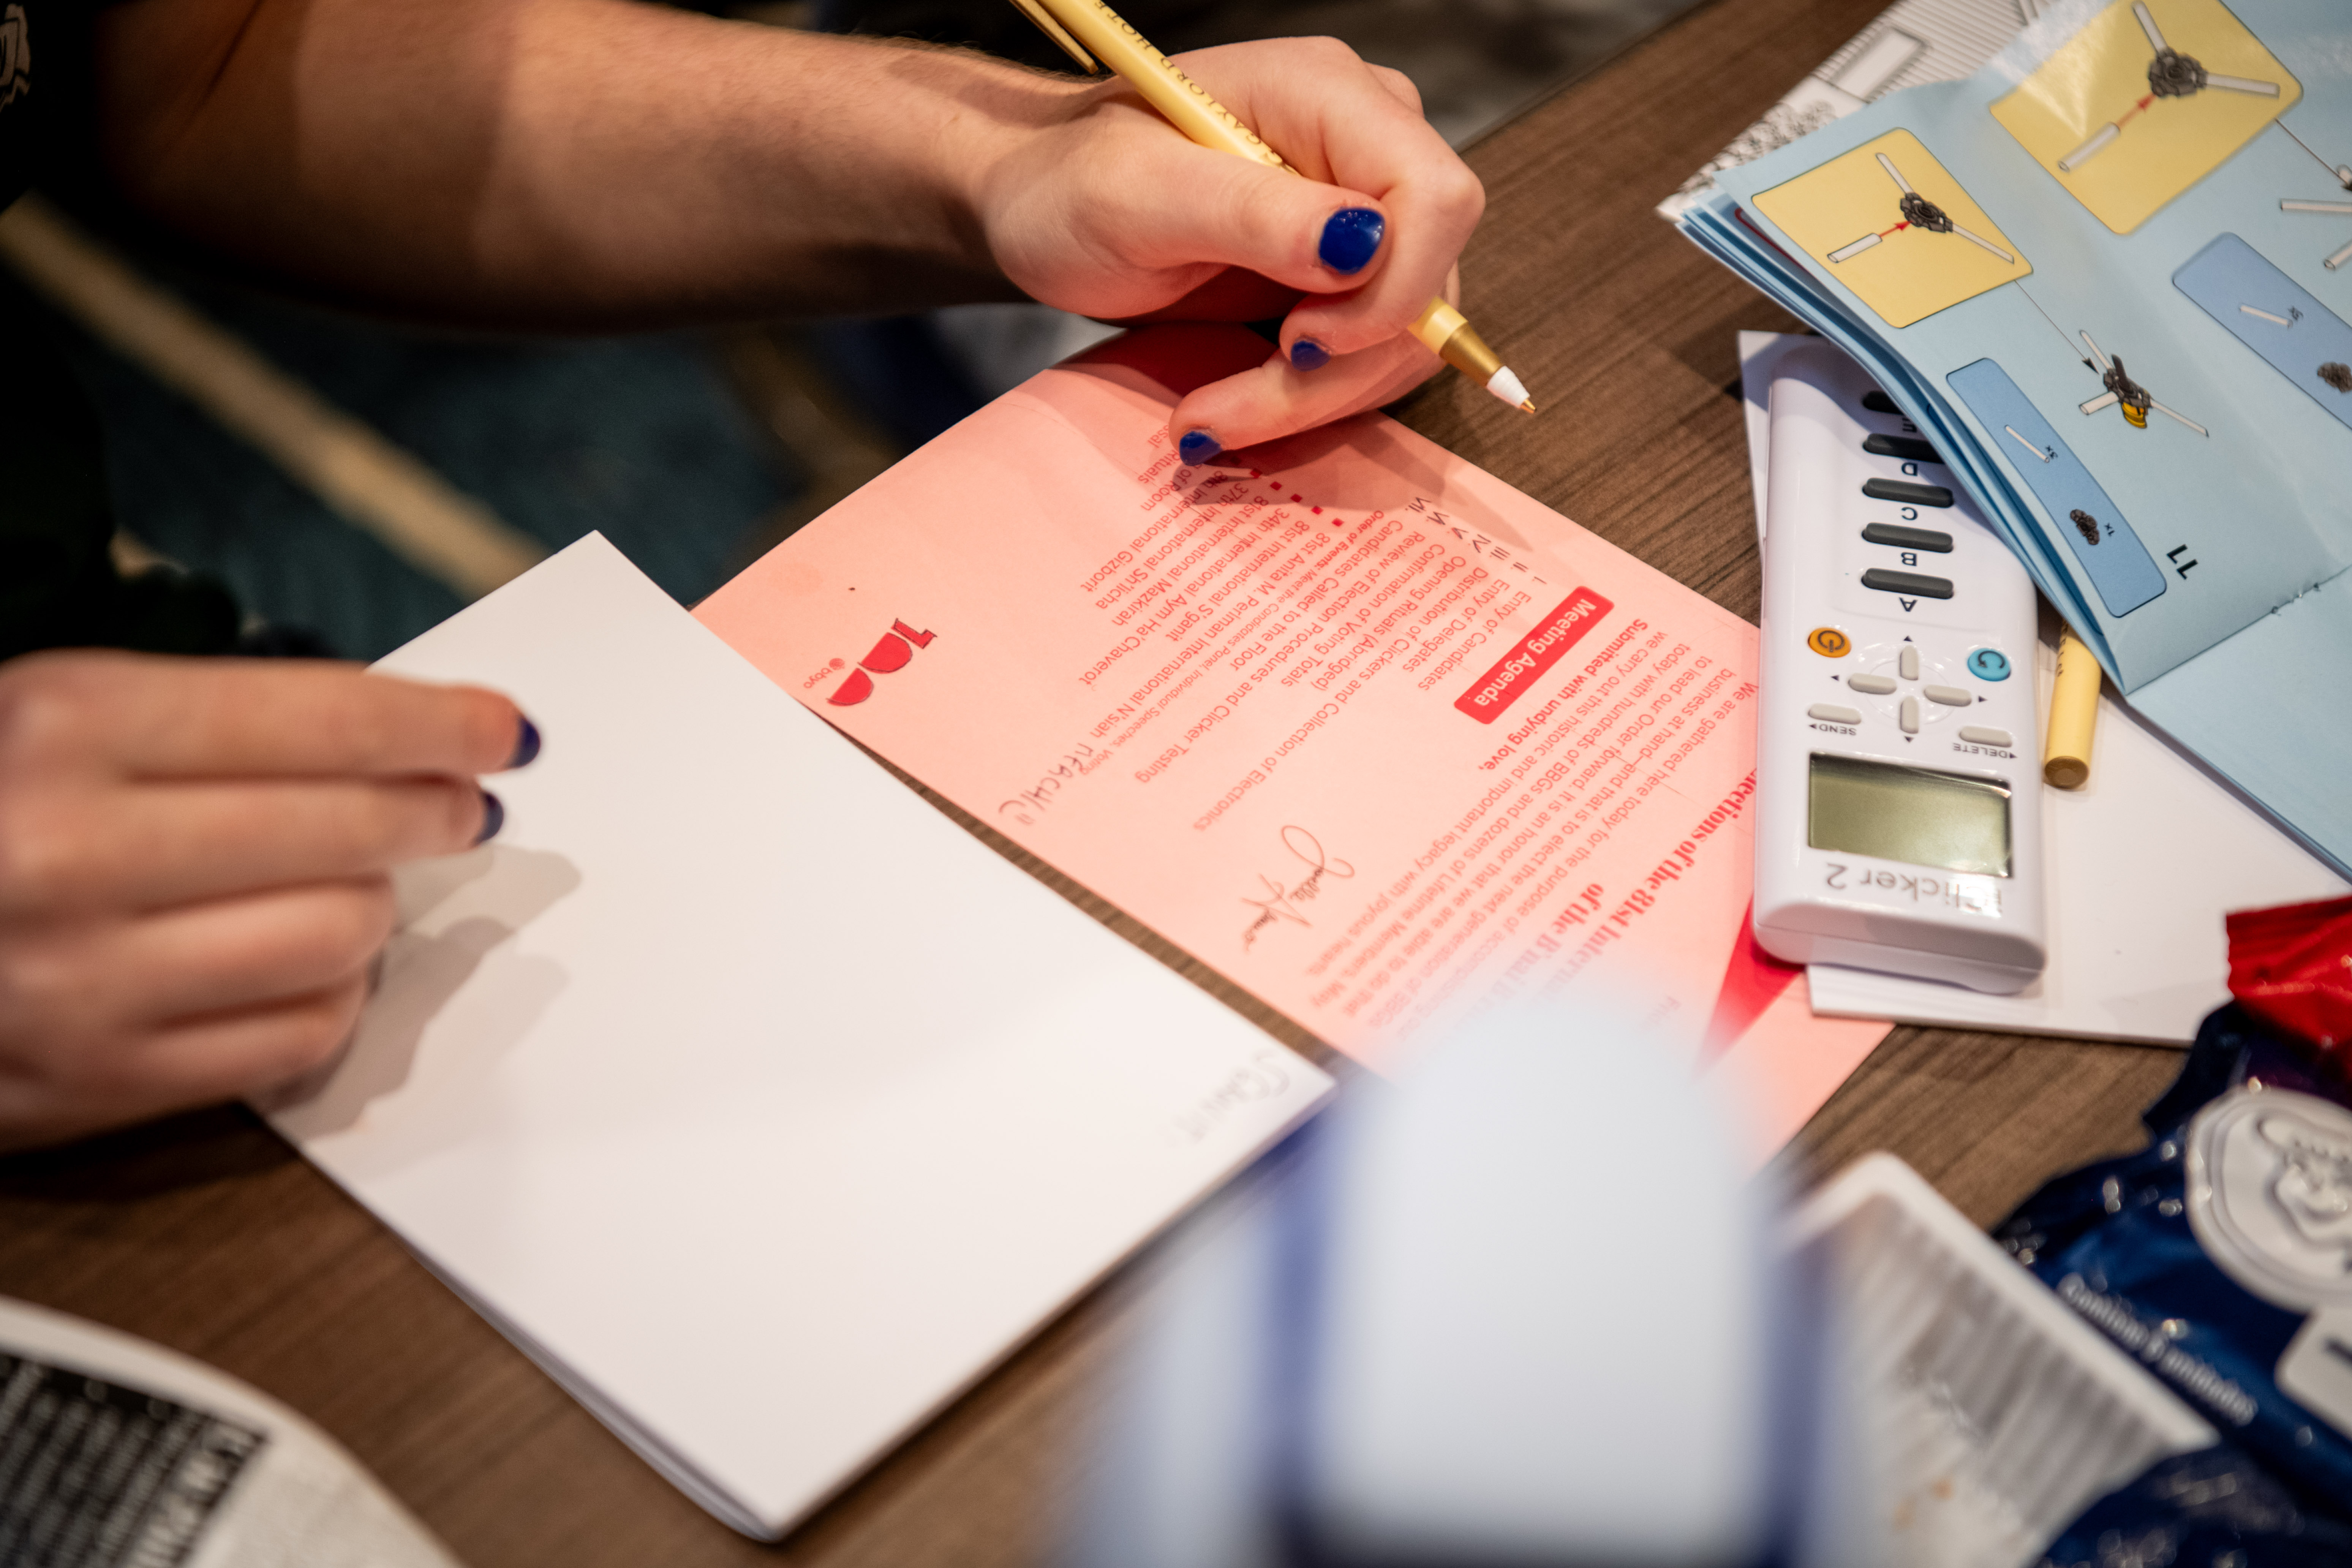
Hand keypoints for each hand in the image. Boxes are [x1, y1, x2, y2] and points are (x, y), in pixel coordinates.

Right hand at [0, 652, 532, 1150]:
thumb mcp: (65, 715)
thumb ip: (228, 722)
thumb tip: (410, 738)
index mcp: (60, 729)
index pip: (315, 719)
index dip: (434, 722)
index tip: (502, 729)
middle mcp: (69, 852)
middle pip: (348, 828)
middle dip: (431, 808)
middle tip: (455, 803)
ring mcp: (83, 980)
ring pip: (344, 936)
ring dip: (374, 903)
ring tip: (349, 879)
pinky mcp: (100, 1080)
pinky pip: (300, 1035)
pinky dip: (331, 993)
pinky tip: (303, 958)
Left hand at [974, 37, 1483, 457]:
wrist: (1042, 206)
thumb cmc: (1071, 183)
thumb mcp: (1138, 195)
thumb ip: (1253, 213)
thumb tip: (1363, 247)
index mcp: (1330, 94)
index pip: (1436, 197)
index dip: (1394, 287)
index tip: (1296, 340)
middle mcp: (1367, 147)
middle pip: (1427, 282)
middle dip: (1337, 367)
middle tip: (1222, 411)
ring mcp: (1364, 216)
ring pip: (1405, 339)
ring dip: (1313, 399)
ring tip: (1208, 420)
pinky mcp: (1347, 280)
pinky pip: (1371, 358)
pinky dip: (1307, 400)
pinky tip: (1230, 405)